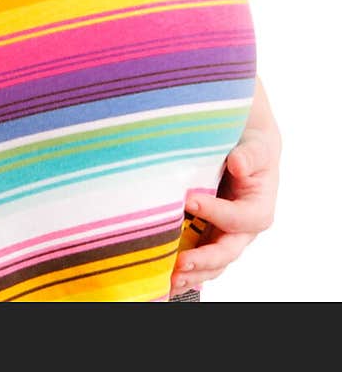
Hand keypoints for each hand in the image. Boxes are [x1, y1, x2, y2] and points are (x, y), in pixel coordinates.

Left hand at [171, 126, 279, 295]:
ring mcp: (226, 237)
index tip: (189, 201)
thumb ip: (249, 155)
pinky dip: (186, 272)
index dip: (215, 212)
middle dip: (204, 260)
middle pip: (227, 251)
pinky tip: (167, 280)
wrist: (245, 148)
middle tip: (179, 263)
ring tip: (170, 280)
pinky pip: (200, 260)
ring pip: (213, 264)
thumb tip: (238, 164)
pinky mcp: (210, 237)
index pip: (238, 218)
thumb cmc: (251, 145)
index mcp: (258, 209)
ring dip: (193, 274)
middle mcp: (244, 229)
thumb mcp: (256, 145)